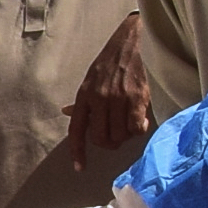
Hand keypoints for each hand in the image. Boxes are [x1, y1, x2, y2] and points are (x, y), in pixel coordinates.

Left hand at [74, 21, 152, 158]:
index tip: (79, 168)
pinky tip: (141, 119)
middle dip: (109, 142)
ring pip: (119, 136)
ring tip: (130, 120)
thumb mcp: (91, 78)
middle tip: (117, 133)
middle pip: (100, 139)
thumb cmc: (114, 60)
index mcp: (85, 94)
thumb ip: (82, 100)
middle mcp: (98, 98)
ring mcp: (118, 98)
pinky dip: (139, 129)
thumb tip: (66, 113)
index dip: (77, 152)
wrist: (136, 39)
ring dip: (126, 135)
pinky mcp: (137, 98)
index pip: (76, 129)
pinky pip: (136, 128)